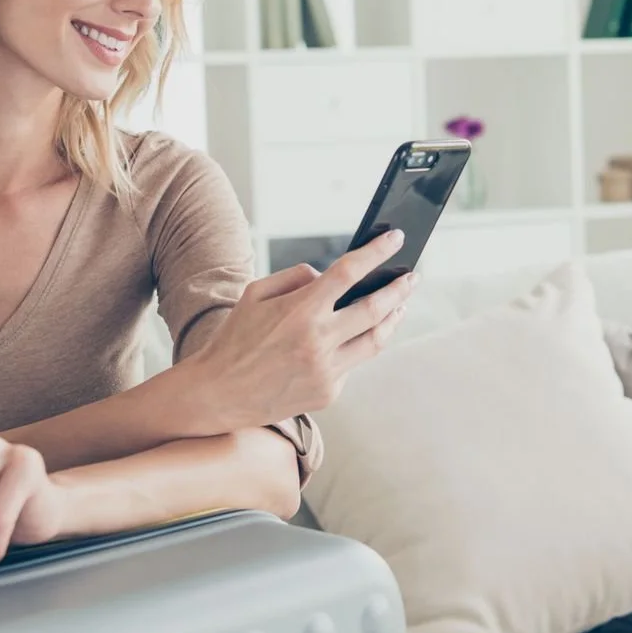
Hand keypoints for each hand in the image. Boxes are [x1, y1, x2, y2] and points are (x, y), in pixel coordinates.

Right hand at [179, 228, 417, 428]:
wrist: (219, 394)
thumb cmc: (235, 339)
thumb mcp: (255, 294)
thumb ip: (296, 277)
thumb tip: (328, 275)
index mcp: (301, 310)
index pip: (350, 272)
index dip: (377, 252)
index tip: (396, 238)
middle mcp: (318, 341)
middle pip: (376, 308)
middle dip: (400, 288)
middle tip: (412, 277)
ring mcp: (327, 370)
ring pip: (375, 340)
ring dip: (392, 319)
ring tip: (400, 305)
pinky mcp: (329, 393)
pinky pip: (352, 364)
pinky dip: (355, 347)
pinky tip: (355, 338)